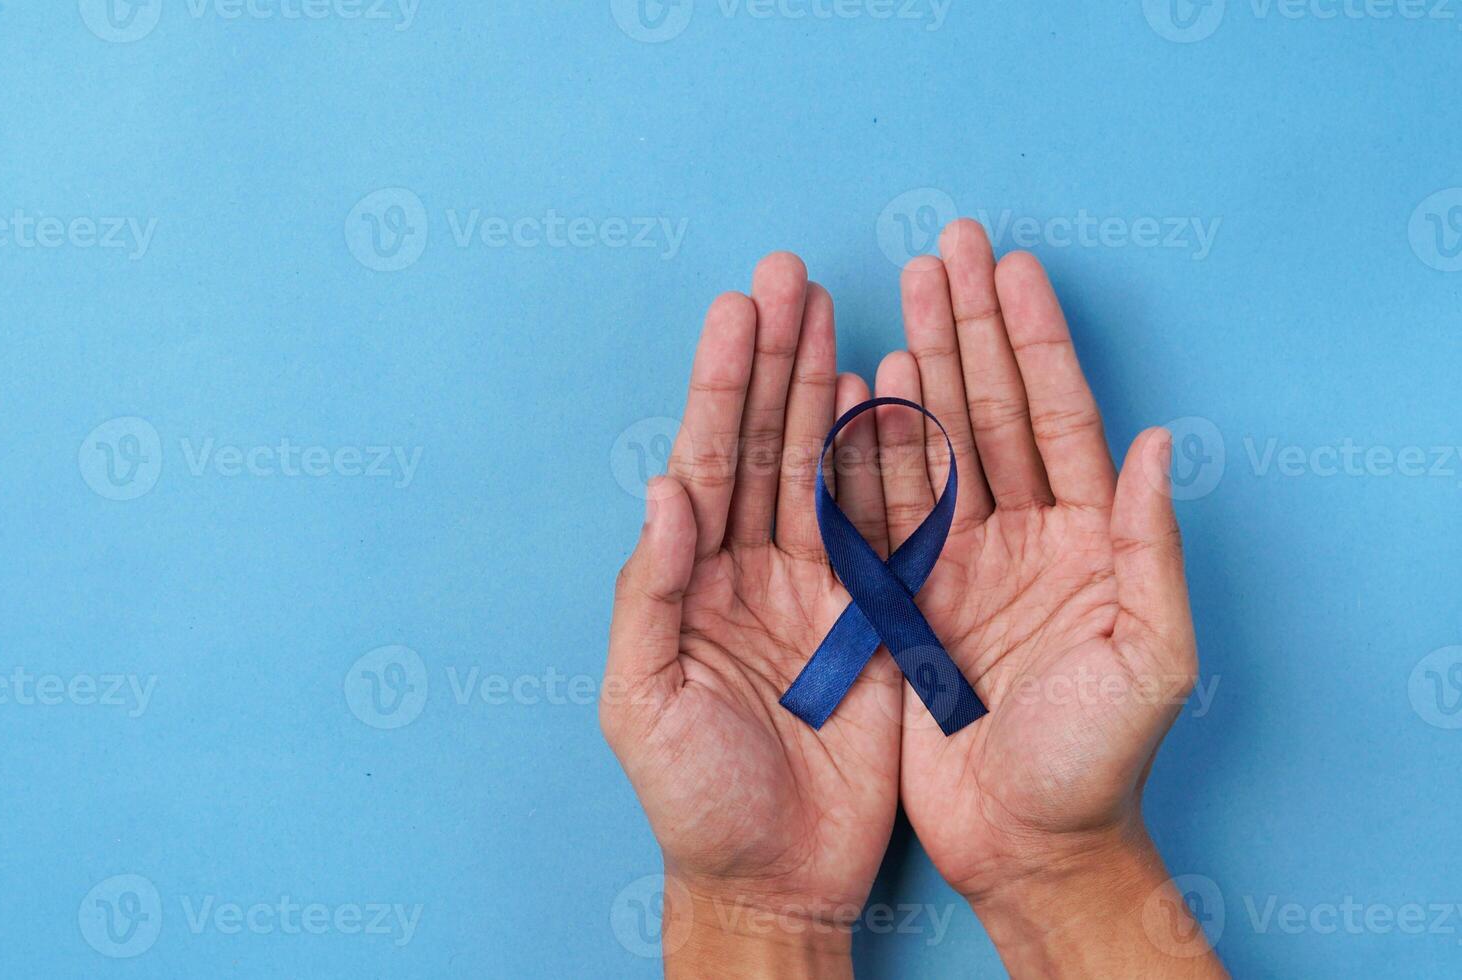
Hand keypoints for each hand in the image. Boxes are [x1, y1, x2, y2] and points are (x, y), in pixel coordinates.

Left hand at [601, 254, 901, 977]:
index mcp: (689, 582)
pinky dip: (889, 461)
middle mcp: (751, 569)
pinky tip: (889, 399)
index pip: (706, 460)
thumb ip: (649, 594)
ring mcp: (816, 589)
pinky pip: (882, 525)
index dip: (721, 382)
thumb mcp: (644, 702)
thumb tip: (662, 493)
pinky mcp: (874, 620)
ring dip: (826, 387)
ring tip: (836, 306)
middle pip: (763, 442)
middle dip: (775, 359)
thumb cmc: (694, 800)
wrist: (777, 876)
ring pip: (821, 467)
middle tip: (790, 275)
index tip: (739, 307)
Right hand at [872, 221, 1223, 974]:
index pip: (1057, 416)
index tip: (1006, 266)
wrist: (1026, 841)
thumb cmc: (1098, 760)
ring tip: (894, 291)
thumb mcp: (1150, 659)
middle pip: (991, 406)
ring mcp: (959, 561)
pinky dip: (868, 444)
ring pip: (934, 440)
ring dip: (918, 363)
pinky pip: (882, 505)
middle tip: (942, 246)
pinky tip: (857, 388)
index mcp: (1085, 539)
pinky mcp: (905, 597)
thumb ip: (1152, 549)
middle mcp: (1021, 535)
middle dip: (967, 323)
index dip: (1031, 338)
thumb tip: (1162, 443)